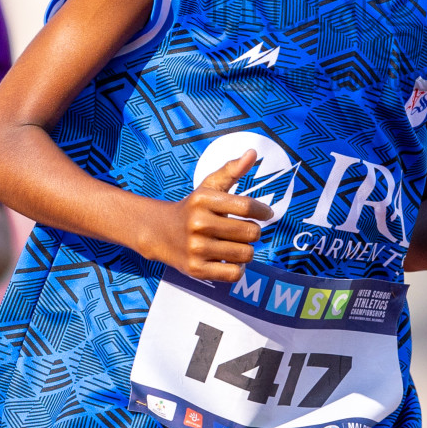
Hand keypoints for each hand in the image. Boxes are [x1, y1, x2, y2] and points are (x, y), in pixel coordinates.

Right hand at [138, 150, 273, 281]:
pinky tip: (232, 260)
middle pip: (250, 232)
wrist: (160, 232)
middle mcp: (198, 224)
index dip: (263, 210)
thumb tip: (253, 153)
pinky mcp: (196, 269)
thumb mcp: (208, 186)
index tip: (267, 213)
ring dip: (247, 250)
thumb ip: (232, 170)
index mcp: (203, 200)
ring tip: (237, 244)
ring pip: (246, 254)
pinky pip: (234, 274)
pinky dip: (239, 268)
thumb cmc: (192, 207)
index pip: (246, 206)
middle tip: (246, 230)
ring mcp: (196, 248)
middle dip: (254, 231)